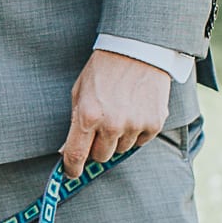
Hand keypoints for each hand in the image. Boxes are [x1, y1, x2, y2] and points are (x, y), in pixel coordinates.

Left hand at [60, 49, 170, 179]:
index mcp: (88, 115)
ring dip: (118, 138)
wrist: (138, 50)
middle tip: (100, 128)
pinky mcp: (154, 124)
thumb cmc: (103, 69)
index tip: (71, 172)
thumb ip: (73, 122)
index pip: (76, 156)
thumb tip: (66, 152)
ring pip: (121, 149)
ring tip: (119, 112)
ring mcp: (134, 125)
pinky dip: (137, 131)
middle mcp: (111, 125)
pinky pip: (141, 141)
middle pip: (101, 156)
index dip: (72, 169)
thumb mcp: (79, 92)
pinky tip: (135, 110)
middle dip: (97, 147)